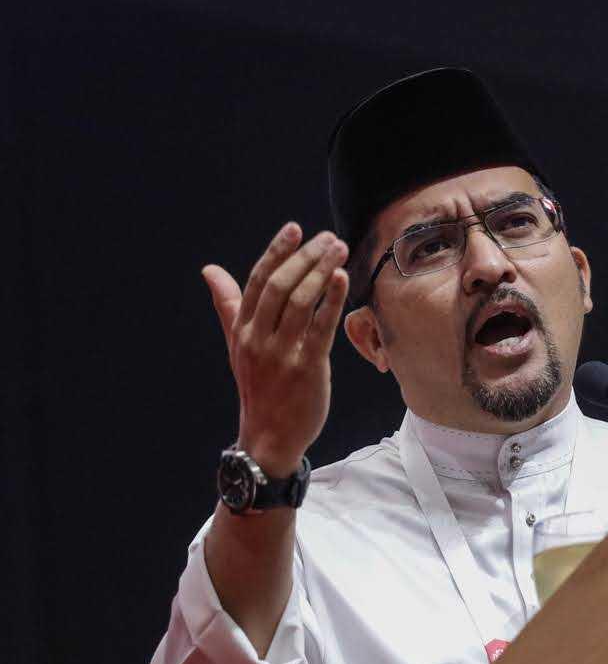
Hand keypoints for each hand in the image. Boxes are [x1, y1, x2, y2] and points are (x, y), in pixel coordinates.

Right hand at [202, 223, 348, 476]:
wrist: (269, 435)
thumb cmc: (259, 386)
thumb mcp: (237, 345)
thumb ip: (228, 305)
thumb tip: (209, 270)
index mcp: (242, 329)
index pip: (257, 281)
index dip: (276, 252)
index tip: (294, 228)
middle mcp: (258, 338)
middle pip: (280, 286)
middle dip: (304, 256)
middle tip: (328, 237)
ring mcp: (281, 353)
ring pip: (301, 302)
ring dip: (321, 271)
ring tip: (340, 249)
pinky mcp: (306, 368)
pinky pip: (320, 328)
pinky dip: (331, 300)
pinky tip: (342, 279)